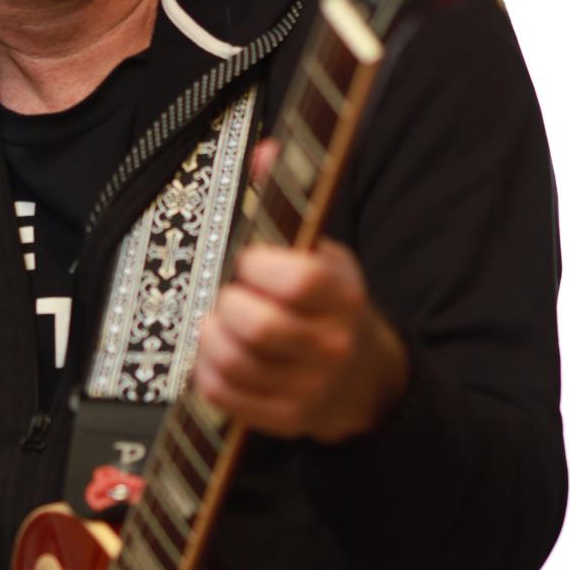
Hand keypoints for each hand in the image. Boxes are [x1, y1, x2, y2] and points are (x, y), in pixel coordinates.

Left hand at [193, 143, 408, 441]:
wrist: (364, 379)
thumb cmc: (330, 306)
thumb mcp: (322, 251)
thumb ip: (287, 203)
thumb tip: (265, 152)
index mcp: (343, 295)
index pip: (299, 282)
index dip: (259, 267)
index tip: (250, 262)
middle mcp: (330, 344)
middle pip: (260, 327)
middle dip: (229, 305)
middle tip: (230, 297)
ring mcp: (308, 387)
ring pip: (235, 363)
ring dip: (211, 337)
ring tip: (217, 323)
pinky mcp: (284, 418)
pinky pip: (225, 394)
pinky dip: (206, 370)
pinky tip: (215, 353)